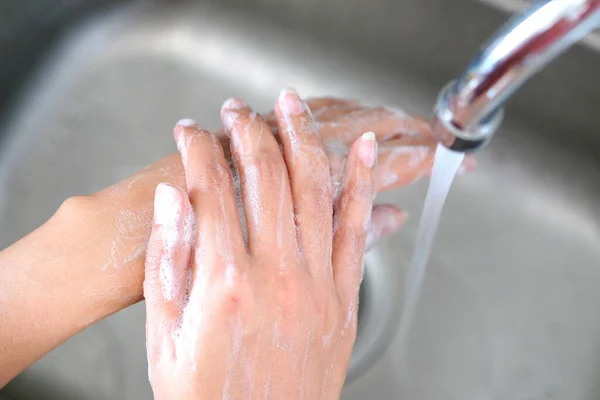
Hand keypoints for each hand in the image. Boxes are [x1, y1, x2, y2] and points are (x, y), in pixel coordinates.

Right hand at [144, 89, 378, 398]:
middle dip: (248, 131)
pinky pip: (357, 229)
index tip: (191, 131)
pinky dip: (362, 183)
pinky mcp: (344, 297)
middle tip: (237, 110)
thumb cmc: (208, 397)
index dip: (198, 149)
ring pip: (315, 189)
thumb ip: (169, 261)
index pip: (209, 189)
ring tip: (291, 104)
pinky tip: (362, 150)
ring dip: (303, 138)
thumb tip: (173, 198)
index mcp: (222, 282)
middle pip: (265, 176)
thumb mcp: (164, 336)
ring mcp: (316, 284)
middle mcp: (274, 275)